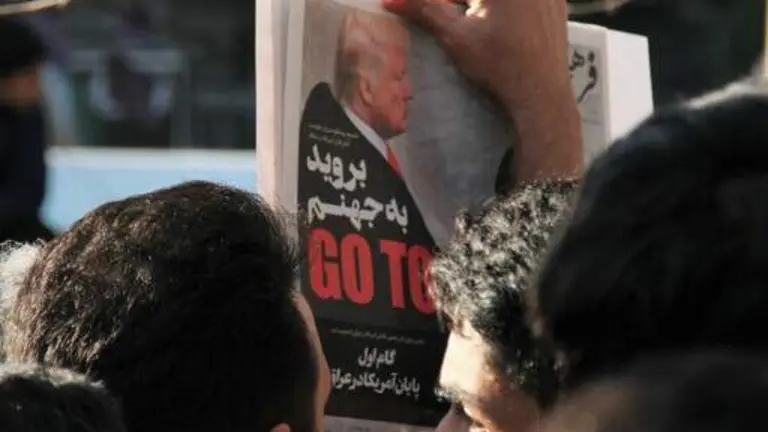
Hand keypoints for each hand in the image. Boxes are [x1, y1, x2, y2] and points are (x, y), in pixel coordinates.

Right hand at [382, 0, 582, 179]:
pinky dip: (508, 7)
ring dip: (480, 7)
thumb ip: (425, 9)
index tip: (432, 9)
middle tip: (448, 13)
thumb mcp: (456, 36)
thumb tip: (390, 0)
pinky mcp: (558, 2)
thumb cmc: (497, 65)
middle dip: (458, 4)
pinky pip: (524, 0)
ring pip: (500, 0)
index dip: (440, 2)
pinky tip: (501, 25)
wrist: (542, 93)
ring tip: (470, 19)